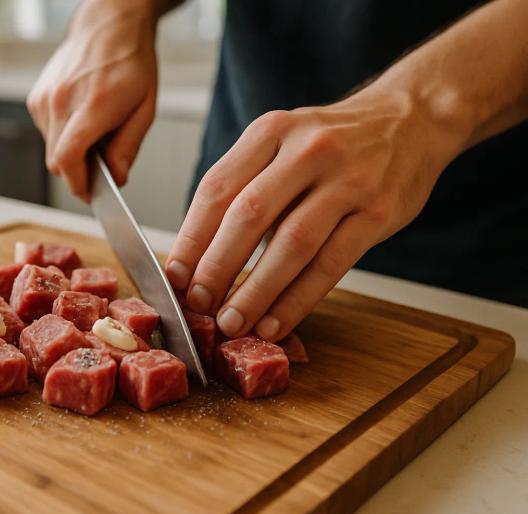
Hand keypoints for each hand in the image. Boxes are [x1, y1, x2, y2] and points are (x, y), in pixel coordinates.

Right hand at [27, 0, 158, 199]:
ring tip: (95, 133)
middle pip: (57, 161)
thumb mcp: (144, 108)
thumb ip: (128, 147)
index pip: (69, 159)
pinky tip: (81, 120)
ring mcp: (44, 99)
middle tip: (100, 169)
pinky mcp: (36, 97)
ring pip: (51, 149)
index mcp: (91, 105)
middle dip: (77, 173)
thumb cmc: (130, 62)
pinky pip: (46, 133)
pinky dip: (62, 137)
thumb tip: (116, 178)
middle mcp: (61, 102)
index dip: (78, 185)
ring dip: (71, 154)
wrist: (108, 25)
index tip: (90, 195)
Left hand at [165, 88, 466, 341]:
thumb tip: (199, 255)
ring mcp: (347, 180)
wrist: (410, 119)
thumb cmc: (330, 143)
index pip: (217, 188)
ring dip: (256, 290)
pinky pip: (331, 264)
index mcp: (271, 132)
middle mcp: (307, 150)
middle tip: (198, 304)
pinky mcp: (378, 211)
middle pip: (249, 214)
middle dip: (217, 266)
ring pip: (292, 244)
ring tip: (232, 322)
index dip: (191, 237)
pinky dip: (298, 299)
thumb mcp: (281, 143)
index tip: (175, 276)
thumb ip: (244, 187)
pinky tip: (275, 322)